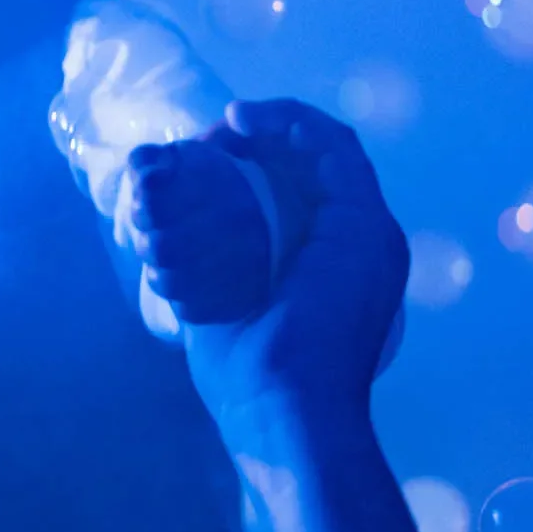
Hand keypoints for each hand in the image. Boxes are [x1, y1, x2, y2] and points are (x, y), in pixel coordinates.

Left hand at [132, 100, 428, 531]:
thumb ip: (215, 276)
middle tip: (203, 141)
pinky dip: (288, 122)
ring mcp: (368, 232)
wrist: (284, 410)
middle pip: (313, 166)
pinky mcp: (364, 222)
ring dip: (269, 125)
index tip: (203, 159)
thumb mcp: (224, 310)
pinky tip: (241, 121)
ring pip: (324, 148)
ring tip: (219, 127)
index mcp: (335, 267)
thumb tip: (164, 252)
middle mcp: (359, 243)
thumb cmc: (249, 378)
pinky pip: (334, 147)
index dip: (257, 164)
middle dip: (258, 141)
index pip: (305, 193)